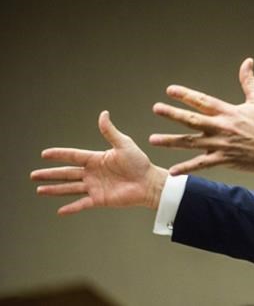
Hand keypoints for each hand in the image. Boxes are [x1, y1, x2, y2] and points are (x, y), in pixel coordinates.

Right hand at [31, 111, 167, 214]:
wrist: (149, 182)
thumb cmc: (139, 162)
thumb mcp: (124, 144)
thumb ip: (110, 132)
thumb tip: (103, 113)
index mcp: (96, 159)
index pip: (73, 156)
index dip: (59, 155)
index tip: (44, 154)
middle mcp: (93, 173)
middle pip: (67, 173)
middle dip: (50, 174)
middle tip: (33, 175)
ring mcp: (95, 187)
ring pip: (70, 188)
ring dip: (55, 189)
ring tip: (39, 189)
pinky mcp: (100, 199)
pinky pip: (82, 204)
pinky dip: (71, 208)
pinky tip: (59, 211)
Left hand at [149, 58, 253, 174]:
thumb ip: (249, 81)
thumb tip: (247, 62)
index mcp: (229, 112)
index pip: (203, 101)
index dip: (186, 95)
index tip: (170, 90)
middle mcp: (222, 128)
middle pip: (192, 120)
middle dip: (173, 114)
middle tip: (157, 108)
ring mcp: (220, 145)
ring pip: (191, 142)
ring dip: (171, 141)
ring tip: (153, 139)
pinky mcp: (223, 160)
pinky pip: (201, 164)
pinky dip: (187, 168)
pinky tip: (173, 172)